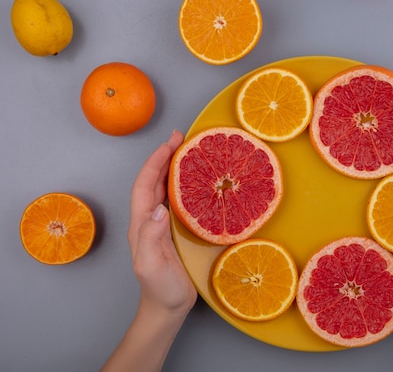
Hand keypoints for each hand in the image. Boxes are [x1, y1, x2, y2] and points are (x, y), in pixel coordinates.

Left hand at [128, 130, 196, 317]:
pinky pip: (178, 202)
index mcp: (141, 225)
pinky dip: (185, 186)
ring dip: (174, 168)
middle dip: (164, 157)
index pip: (145, 187)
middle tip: (180, 138)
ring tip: (188, 151)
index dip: (155, 164)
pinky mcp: (176, 231)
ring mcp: (162, 225)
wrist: (167, 308)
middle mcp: (149, 220)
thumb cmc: (160, 290)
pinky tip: (197, 181)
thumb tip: (159, 209)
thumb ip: (150, 238)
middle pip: (154, 182)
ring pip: (165, 189)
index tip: (169, 145)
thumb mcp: (151, 266)